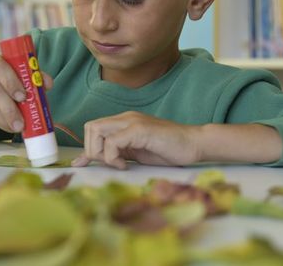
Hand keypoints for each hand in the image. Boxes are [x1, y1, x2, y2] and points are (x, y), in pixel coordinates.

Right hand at [0, 55, 52, 132]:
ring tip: (17, 127)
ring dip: (4, 119)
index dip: (12, 82)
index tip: (23, 97)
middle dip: (10, 108)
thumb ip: (31, 77)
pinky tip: (7, 126)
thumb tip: (47, 83)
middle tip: (21, 121)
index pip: (0, 67)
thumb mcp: (14, 75)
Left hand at [71, 111, 200, 169]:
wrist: (194, 144)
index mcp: (124, 122)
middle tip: (110, 164)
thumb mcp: (135, 153)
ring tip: (118, 164)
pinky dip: (113, 157)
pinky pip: (113, 141)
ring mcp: (132, 122)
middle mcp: (125, 118)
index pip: (92, 128)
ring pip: (97, 130)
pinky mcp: (140, 129)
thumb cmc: (168, 150)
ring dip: (100, 152)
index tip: (94, 166)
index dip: (88, 148)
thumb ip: (116, 153)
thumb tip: (88, 162)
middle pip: (90, 127)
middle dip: (92, 150)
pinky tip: (125, 165)